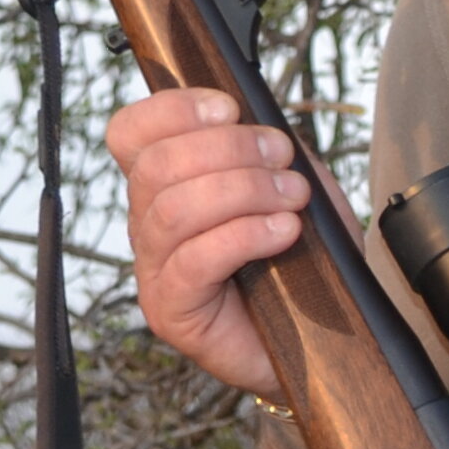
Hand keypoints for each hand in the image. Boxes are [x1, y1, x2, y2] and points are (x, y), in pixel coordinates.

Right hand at [103, 86, 309, 398]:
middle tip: (283, 159)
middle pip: (157, 165)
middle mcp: (147, 226)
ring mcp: (153, 271)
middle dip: (229, 149)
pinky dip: (245, 235)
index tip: (230, 109)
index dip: (172, 110)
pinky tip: (283, 232)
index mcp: (163, 188)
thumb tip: (257, 120)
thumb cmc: (300, 262)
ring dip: (244, 190)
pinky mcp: (171, 312)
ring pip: (174, 209)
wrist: (318, 339)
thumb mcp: (288, 188)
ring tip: (293, 199)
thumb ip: (266, 152)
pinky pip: (194, 260)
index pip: (130, 133)